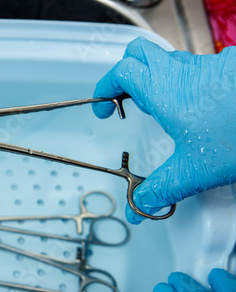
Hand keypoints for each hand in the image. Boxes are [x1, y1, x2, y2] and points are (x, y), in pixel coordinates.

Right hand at [92, 37, 235, 223]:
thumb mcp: (195, 168)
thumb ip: (163, 187)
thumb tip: (143, 202)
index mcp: (163, 90)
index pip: (120, 72)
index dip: (105, 88)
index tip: (104, 107)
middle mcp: (181, 72)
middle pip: (138, 53)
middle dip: (124, 73)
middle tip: (124, 97)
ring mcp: (204, 66)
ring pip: (166, 58)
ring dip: (153, 77)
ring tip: (157, 106)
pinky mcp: (225, 68)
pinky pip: (192, 66)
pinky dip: (181, 80)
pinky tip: (194, 107)